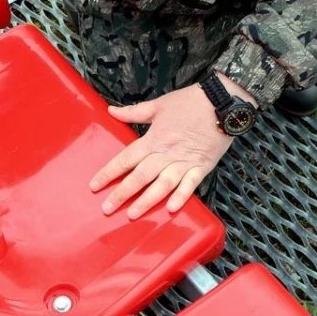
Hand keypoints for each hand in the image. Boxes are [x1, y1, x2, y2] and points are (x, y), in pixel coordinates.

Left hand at [89, 74, 254, 219]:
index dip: (109, 172)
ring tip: (132, 214)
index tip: (95, 185)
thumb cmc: (189, 102)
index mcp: (153, 138)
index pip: (126, 158)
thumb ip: (133, 112)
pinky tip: (172, 209)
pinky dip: (182, 196)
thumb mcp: (158, 105)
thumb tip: (111, 111)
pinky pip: (190, 185)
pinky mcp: (201, 167)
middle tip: (107, 208)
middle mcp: (166, 153)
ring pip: (162, 185)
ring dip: (147, 201)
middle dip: (123, 193)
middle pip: (140, 176)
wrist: (221, 102)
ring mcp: (184, 162)